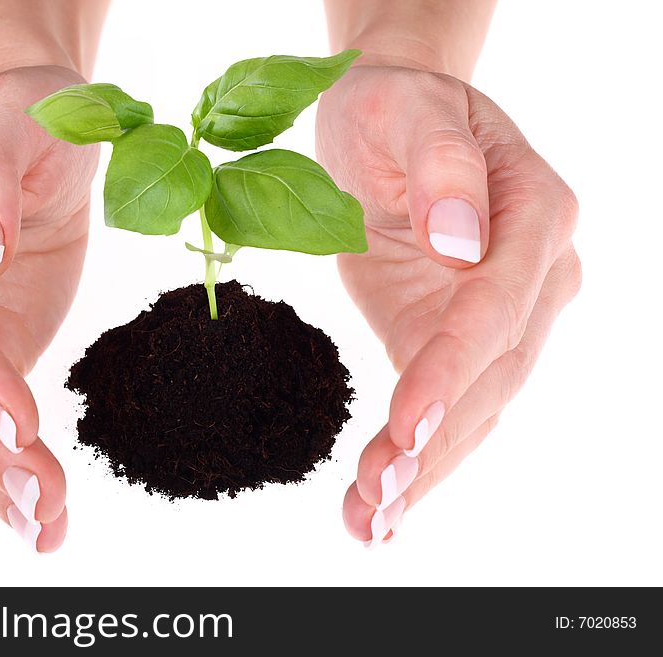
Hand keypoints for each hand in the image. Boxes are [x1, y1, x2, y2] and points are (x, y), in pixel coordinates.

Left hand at [316, 66, 580, 544]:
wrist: (387, 121)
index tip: (410, 423)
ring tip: (371, 520)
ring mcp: (501, 312)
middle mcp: (533, 273)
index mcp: (533, 213)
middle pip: (491, 374)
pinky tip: (380, 503)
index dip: (453, 368)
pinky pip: (445, 402)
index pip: (496, 307)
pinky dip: (416, 456)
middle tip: (381, 499)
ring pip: (474, 405)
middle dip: (436, 443)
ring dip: (424, 470)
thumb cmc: (396, 108)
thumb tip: (464, 241)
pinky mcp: (454, 336)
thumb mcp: (406, 109)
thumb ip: (442, 167)